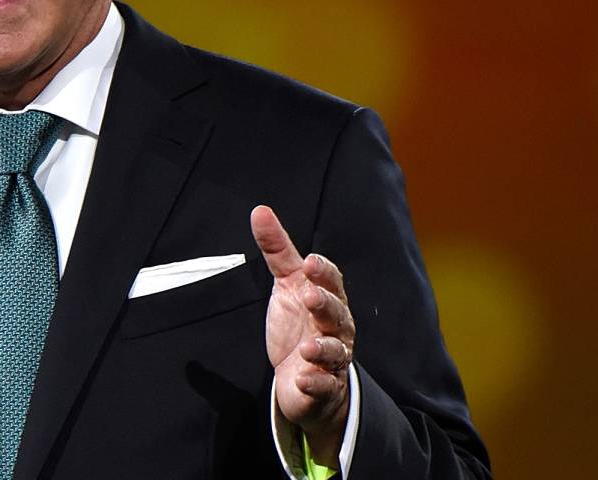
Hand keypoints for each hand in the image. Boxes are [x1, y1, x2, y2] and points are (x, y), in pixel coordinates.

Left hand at [252, 205, 353, 463]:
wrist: (301, 377)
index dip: (322, 272)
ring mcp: (332, 358)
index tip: (309, 262)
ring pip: (335, 351)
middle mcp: (336, 327)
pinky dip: (316, 382)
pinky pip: (325, 385)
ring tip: (307, 347)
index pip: (331, 282)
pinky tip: (303, 378)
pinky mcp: (324, 386)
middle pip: (337, 314)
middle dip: (325, 304)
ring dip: (322, 348)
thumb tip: (260, 210)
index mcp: (328, 298)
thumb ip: (277, 251)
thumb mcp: (286, 285)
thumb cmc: (297, 323)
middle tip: (309, 296)